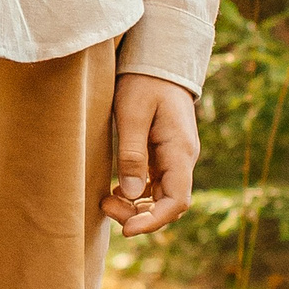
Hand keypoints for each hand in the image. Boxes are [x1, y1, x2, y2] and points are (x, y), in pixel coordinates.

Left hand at [103, 73, 198, 235]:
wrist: (156, 59)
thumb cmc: (143, 82)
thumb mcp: (132, 114)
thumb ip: (132, 153)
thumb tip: (132, 194)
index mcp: (180, 151)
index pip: (178, 200)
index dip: (155, 221)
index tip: (128, 230)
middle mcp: (183, 158)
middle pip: (169, 203)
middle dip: (140, 215)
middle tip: (105, 207)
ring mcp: (175, 157)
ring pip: (161, 196)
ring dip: (137, 205)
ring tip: (106, 200)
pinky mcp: (163, 153)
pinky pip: (155, 183)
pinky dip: (137, 192)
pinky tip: (116, 189)